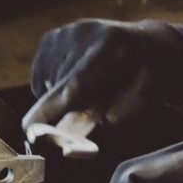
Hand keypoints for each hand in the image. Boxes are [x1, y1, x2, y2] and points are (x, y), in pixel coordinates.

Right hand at [18, 19, 182, 144]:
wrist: (152, 47)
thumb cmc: (147, 84)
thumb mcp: (137, 109)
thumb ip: (103, 129)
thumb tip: (66, 151)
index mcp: (114, 46)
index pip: (75, 85)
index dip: (51, 110)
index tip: (30, 132)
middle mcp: (85, 32)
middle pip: (57, 88)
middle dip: (65, 111)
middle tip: (95, 108)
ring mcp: (66, 31)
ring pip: (45, 85)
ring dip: (61, 99)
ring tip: (92, 91)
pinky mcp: (53, 36)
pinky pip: (41, 76)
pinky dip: (55, 87)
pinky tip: (79, 81)